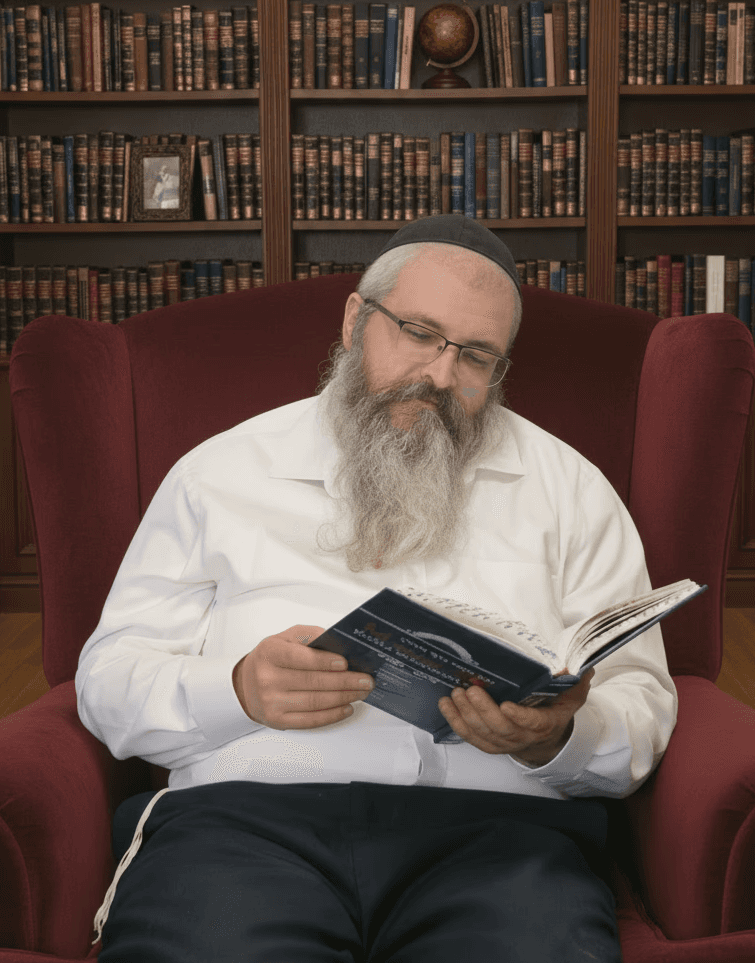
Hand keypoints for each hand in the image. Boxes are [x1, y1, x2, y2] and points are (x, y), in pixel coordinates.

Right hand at [232, 625, 374, 728]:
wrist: (246, 684)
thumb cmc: (271, 658)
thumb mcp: (285, 637)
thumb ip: (311, 636)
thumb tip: (340, 644)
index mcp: (270, 653)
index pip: (300, 658)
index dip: (324, 661)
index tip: (345, 662)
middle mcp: (268, 679)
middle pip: (313, 682)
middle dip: (345, 682)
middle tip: (365, 679)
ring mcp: (272, 702)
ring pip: (316, 702)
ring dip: (344, 697)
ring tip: (361, 692)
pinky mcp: (278, 720)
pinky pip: (311, 720)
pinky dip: (333, 714)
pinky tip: (346, 707)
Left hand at [438, 668, 594, 764]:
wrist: (543, 740)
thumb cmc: (553, 712)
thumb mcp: (570, 698)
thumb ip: (576, 684)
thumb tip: (584, 669)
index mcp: (544, 725)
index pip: (532, 723)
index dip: (519, 717)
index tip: (507, 705)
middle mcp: (522, 737)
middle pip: (500, 728)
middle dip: (483, 710)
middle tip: (470, 689)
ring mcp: (503, 743)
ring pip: (482, 733)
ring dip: (465, 715)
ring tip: (455, 694)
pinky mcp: (488, 744)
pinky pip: (469, 737)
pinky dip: (455, 722)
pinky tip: (445, 705)